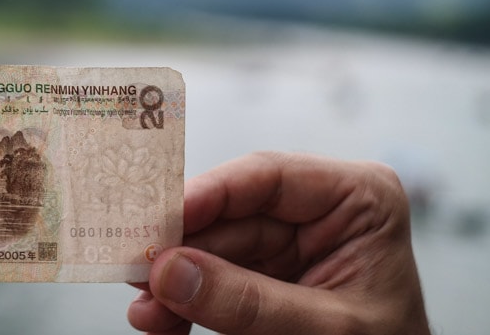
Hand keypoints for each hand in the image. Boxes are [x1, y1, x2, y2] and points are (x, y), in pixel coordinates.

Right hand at [127, 151, 430, 334]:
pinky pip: (215, 280)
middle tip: (137, 272)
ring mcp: (290, 244)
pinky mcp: (267, 275)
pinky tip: (163, 321)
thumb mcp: (328, 329)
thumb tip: (169, 271)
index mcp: (358, 198)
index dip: (209, 193)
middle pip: (229, 215)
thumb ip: (251, 303)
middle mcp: (319, 211)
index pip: (269, 177)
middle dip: (182, 252)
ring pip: (213, 250)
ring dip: (175, 283)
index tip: (161, 220)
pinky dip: (186, 302)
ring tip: (146, 312)